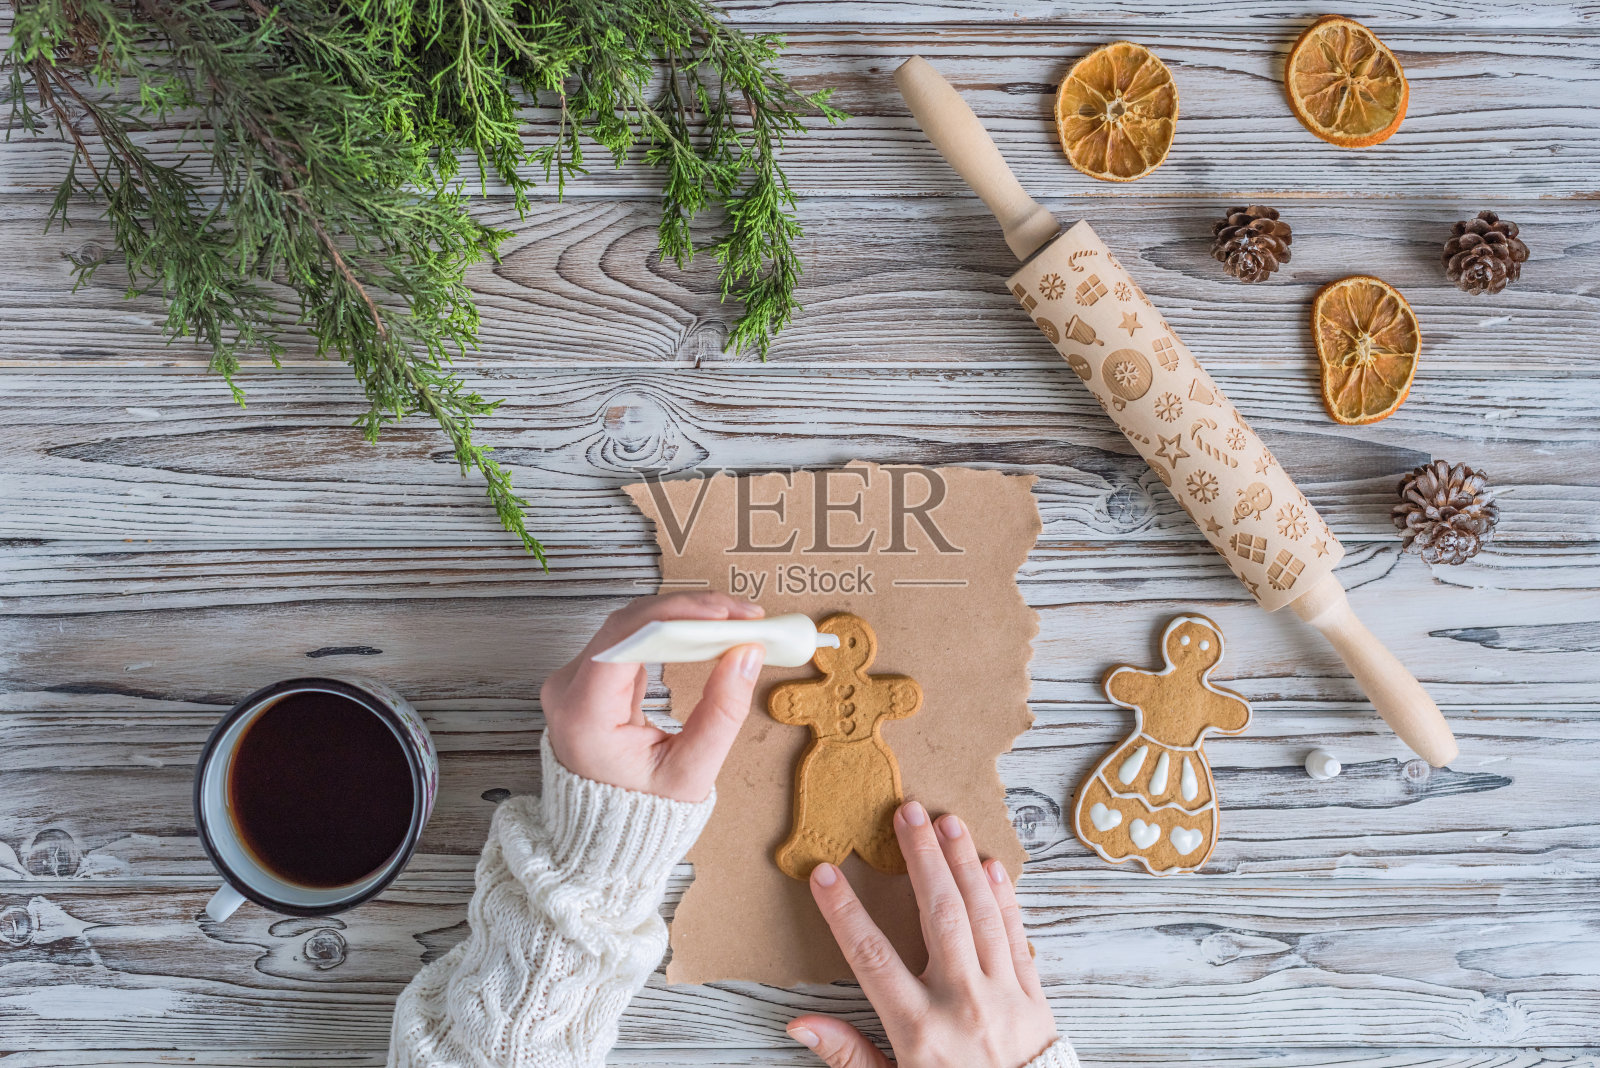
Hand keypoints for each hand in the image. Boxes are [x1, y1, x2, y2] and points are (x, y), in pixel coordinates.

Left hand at [540, 593, 765, 802]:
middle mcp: (567, 690)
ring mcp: (574, 681)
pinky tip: (705, 632)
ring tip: (732, 621)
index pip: (624, 641)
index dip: (674, 616)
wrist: (604, 836)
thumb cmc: (641, 813)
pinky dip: (669, 632)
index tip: (723, 614)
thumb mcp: (691, 771)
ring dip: (682, 618)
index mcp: (583, 716)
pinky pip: (630, 640)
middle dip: (688, 612)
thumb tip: (747, 653)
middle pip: (628, 626)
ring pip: (630, 626)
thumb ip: (722, 712)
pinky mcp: (589, 678)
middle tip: (742, 615)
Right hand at [788, 803, 1056, 1067]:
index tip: (825, 874)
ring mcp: (1003, 996)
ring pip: (982, 915)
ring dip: (964, 863)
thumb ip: (848, 1054)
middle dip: (920, 858)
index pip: (871, 957)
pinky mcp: (1034, 997)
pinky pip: (1017, 937)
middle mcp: (962, 1003)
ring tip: (947, 822)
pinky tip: (992, 867)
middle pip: (939, 915)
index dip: (844, 912)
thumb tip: (799, 1024)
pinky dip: (1005, 899)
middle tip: (906, 812)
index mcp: (918, 1029)